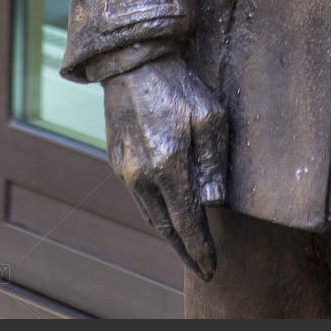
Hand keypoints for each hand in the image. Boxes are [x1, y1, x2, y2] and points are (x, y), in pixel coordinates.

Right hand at [103, 58, 226, 279]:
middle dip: (184, 251)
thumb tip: (213, 203)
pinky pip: (140, 196)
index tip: (212, 267)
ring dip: (170, 234)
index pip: (186, 222)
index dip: (199, 248)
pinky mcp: (117, 160)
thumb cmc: (180, 87)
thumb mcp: (211, 118)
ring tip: (188, 246)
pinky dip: (156, 212)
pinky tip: (169, 213)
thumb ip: (213, 164)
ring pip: (150, 214)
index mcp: (167, 166)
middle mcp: (141, 175)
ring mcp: (125, 170)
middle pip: (164, 227)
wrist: (135, 63)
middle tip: (203, 267)